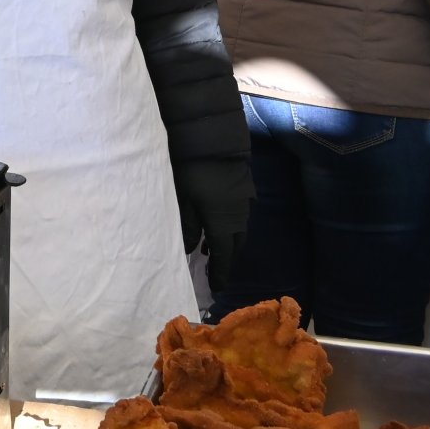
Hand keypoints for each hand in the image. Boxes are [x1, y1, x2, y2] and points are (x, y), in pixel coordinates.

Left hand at [176, 157, 254, 294]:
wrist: (214, 141)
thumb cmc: (193, 172)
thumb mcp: (183, 202)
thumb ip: (189, 228)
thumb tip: (191, 250)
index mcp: (223, 224)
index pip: (223, 257)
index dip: (220, 273)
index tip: (216, 288)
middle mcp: (239, 217)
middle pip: (235, 247)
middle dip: (226, 261)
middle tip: (215, 272)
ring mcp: (245, 203)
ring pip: (239, 231)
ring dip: (228, 243)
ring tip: (211, 251)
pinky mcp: (246, 190)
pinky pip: (240, 217)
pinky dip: (230, 227)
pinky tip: (217, 225)